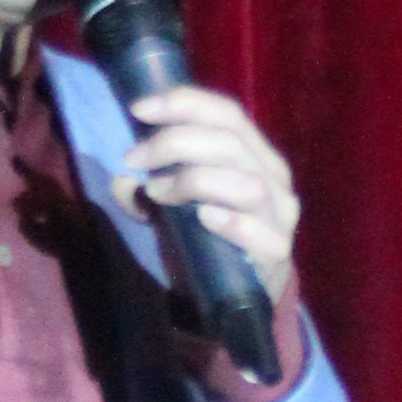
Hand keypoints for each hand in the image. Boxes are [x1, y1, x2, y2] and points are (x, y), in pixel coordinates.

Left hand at [111, 86, 301, 303]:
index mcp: (254, 153)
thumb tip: (122, 180)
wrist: (234, 298)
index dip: (183, 103)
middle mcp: (273, 177)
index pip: (227, 114)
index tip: (138, 109)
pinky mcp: (277, 252)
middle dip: (175, 142)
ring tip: (157, 192)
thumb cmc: (205, 238)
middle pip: (231, 142)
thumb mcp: (174, 205)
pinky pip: (259, 233)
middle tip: (133, 157)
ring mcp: (280, 216)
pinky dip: (231, 223)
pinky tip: (203, 218)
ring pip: (247, 183)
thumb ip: (150, 188)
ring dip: (195, 180)